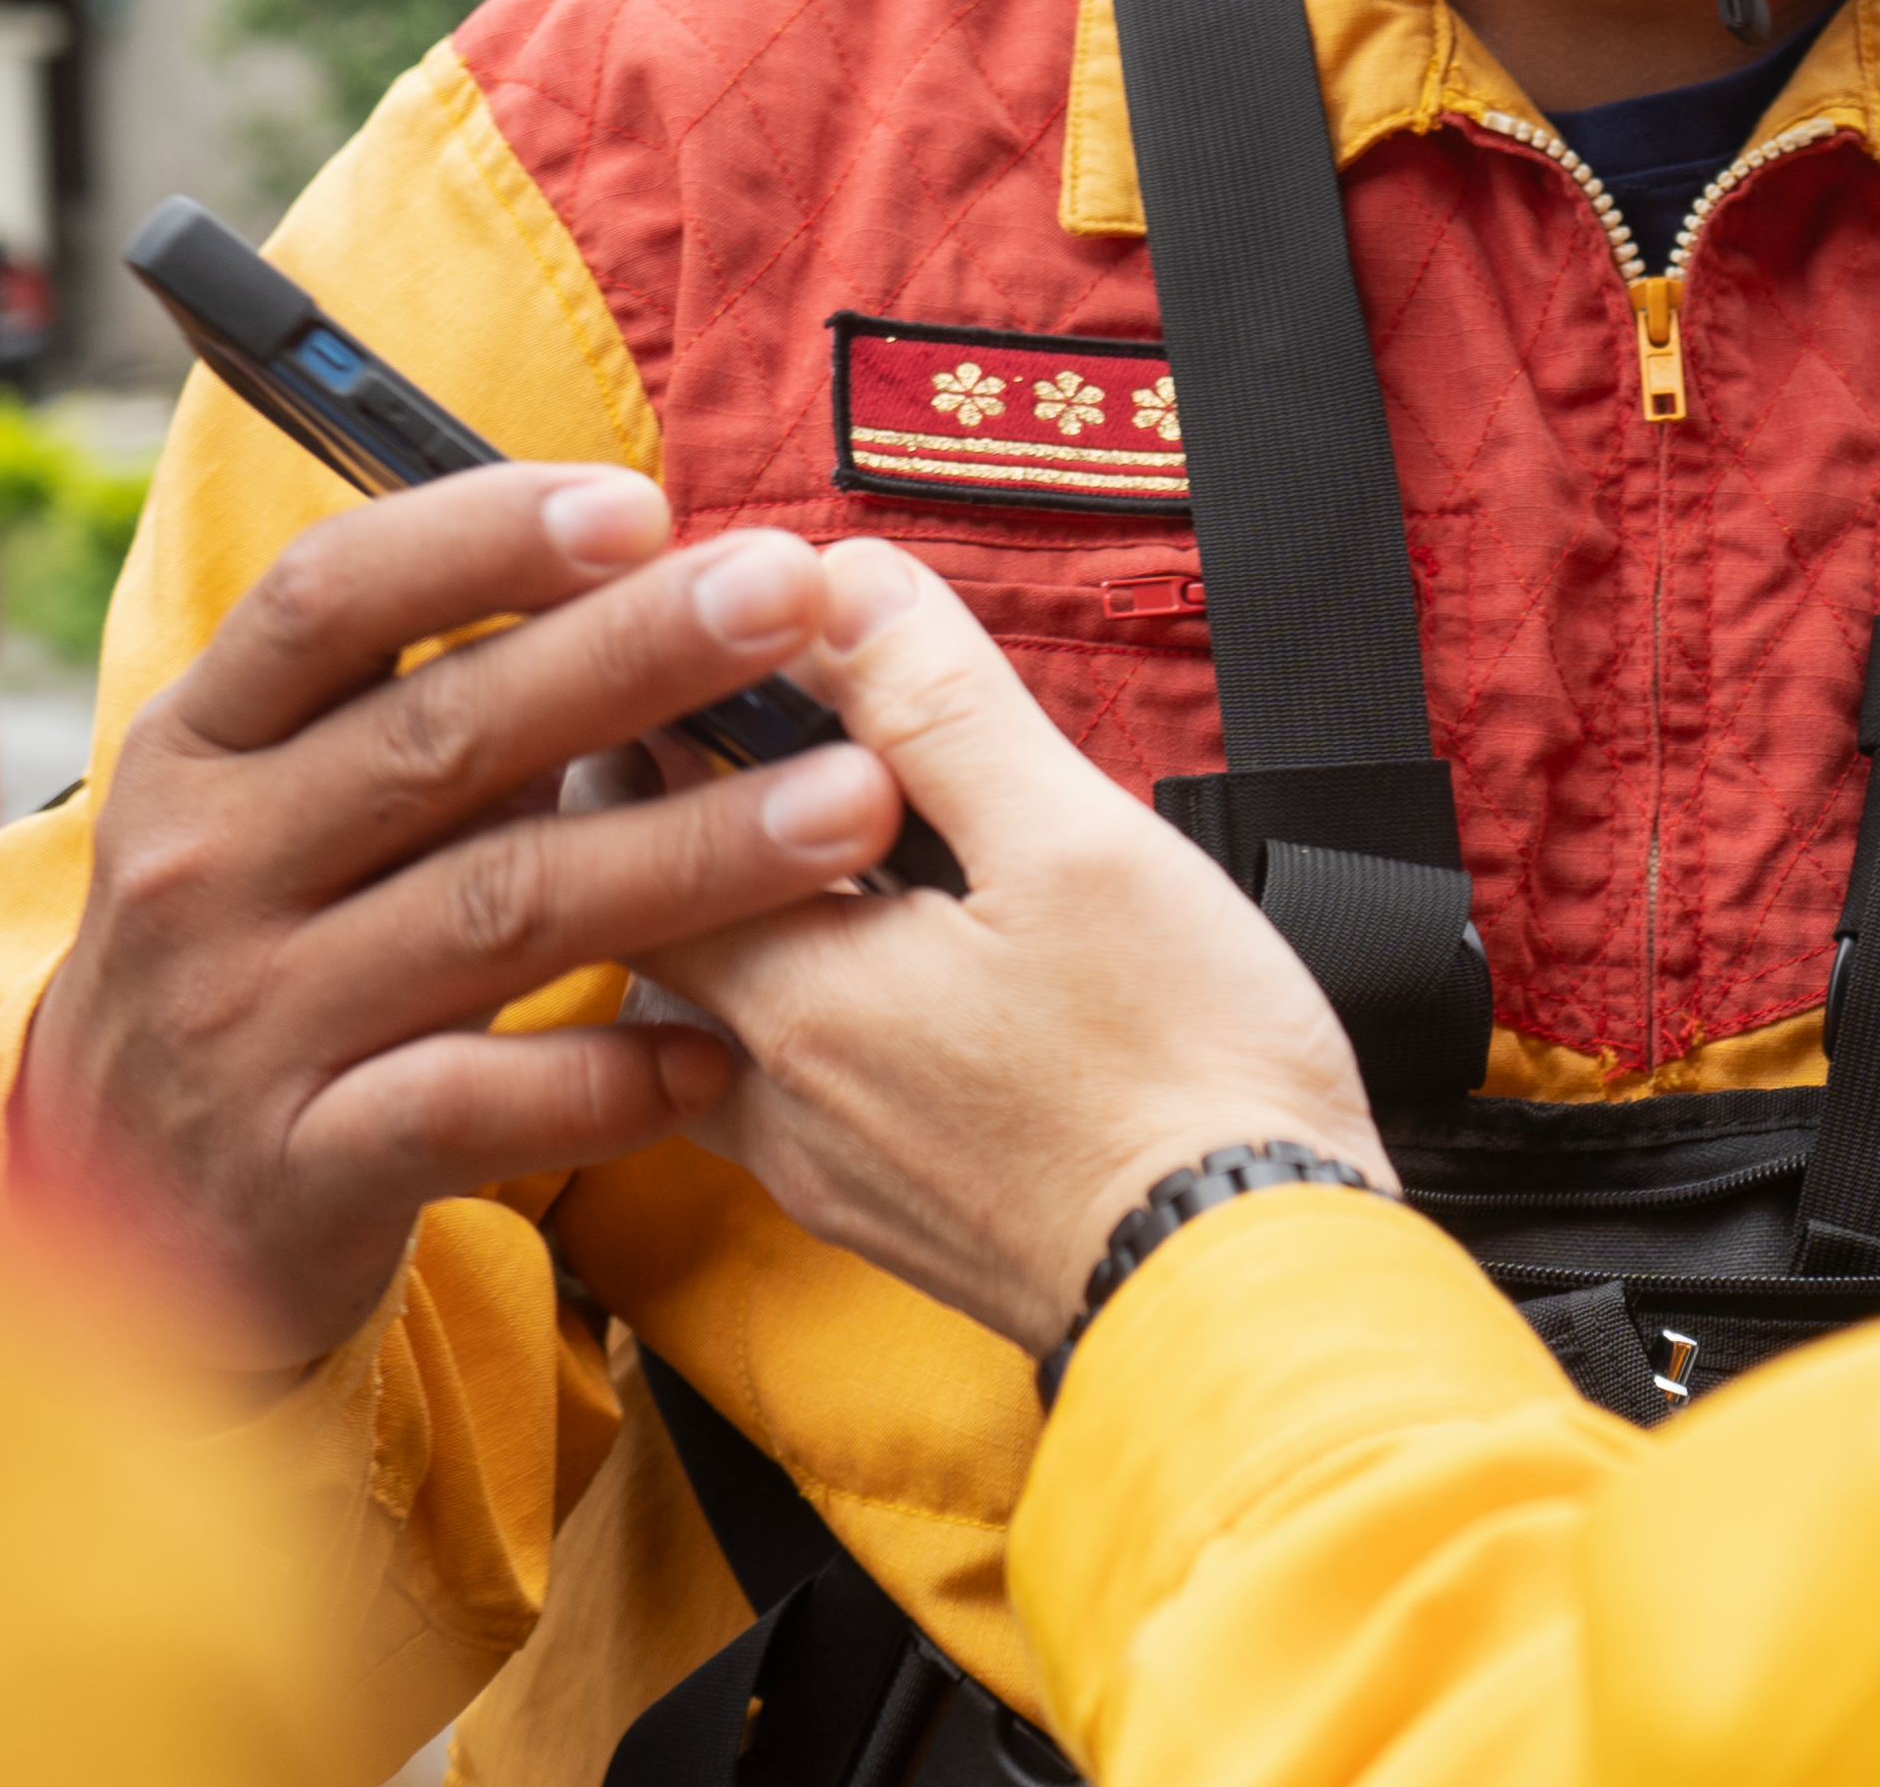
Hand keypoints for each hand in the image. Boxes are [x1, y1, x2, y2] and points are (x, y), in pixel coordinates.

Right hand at [16, 467, 900, 1364]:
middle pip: (441, 738)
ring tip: (848, 808)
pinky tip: (718, 1053)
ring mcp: (244, 1024)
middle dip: (634, 656)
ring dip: (686, 855)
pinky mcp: (295, 1171)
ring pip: (493, 913)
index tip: (639, 504)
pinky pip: (472, 1108)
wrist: (109, 1210)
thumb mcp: (284, 808)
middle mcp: (205, 868)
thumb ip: (434, 710)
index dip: (482, 537)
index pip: (328, 599)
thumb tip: (656, 586)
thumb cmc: (261, 954)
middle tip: (793, 598)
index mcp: (203, 743)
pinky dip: (603, 1079)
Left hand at [636, 544, 1381, 1359]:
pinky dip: (790, 1015)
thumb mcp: (1076, 844)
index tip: (684, 641)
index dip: (645, 717)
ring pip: (709, 1022)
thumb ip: (940, 709)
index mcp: (798, 994)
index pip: (631, 827)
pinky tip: (866, 976)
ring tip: (790, 841)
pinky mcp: (888, 1214)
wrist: (1248, 1294)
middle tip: (724, 718)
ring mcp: (826, 1168)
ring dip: (730, 927)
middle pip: (650, 926)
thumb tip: (840, 585)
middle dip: (675, 816)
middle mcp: (776, 1095)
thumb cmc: (1184, 1077)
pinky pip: (778, 1096)